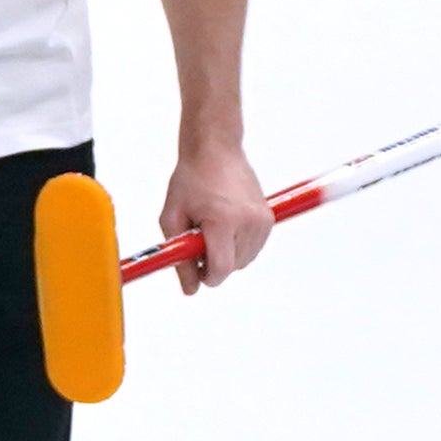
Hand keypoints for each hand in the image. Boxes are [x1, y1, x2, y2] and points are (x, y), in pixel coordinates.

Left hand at [161, 143, 272, 291]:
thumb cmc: (190, 181)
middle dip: (213, 263)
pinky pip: (253, 248)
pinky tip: (224, 225)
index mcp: (224, 220)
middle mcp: (249, 221)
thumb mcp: (171, 218)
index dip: (206, 277)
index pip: (221, 269)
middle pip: (233, 268)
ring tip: (210, 228)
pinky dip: (237, 245)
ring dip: (226, 254)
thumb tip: (191, 290)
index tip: (195, 271)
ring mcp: (262, 220)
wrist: (215, 150)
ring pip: (244, 261)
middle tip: (196, 240)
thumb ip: (179, 257)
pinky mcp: (269, 218)